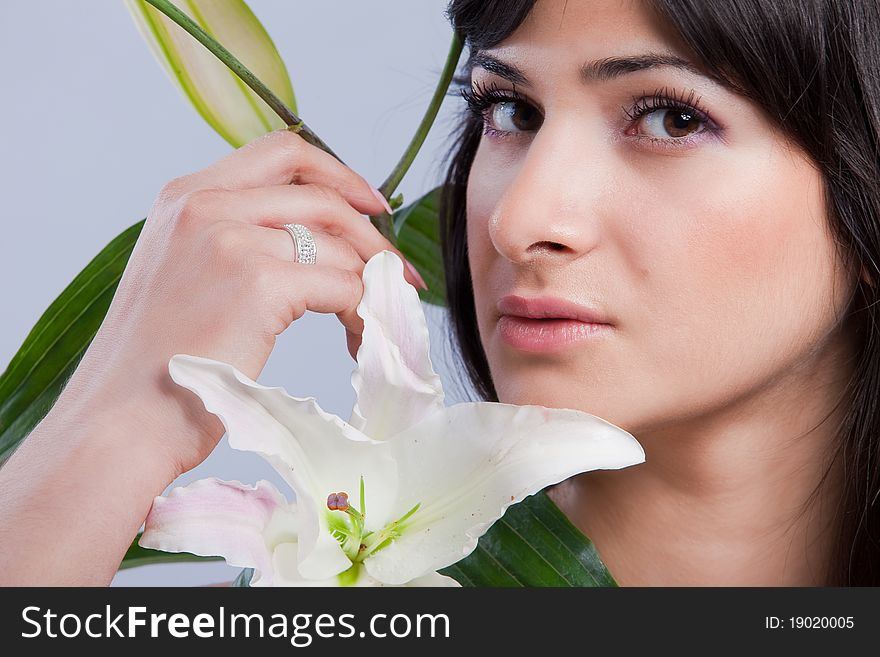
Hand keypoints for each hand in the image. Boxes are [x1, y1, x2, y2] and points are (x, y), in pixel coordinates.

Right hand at [59, 128, 425, 477]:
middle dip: (371, 234)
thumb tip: (308, 243)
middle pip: (322, 196)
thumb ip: (230, 241)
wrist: (117, 423)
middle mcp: (206, 204)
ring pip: (339, 246)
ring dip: (370, 285)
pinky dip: (363, 313)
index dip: (338, 173)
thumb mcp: (181, 277)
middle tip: (397, 274)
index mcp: (185, 196)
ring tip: (369, 324)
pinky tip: (357, 341)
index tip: (371, 205)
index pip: (281, 152)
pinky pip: (343, 286)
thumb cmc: (153, 367)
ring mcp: (232, 239)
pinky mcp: (259, 282)